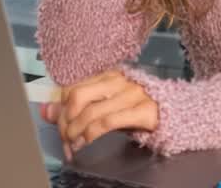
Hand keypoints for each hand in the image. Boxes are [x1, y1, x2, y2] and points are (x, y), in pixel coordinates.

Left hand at [40, 69, 159, 159]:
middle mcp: (118, 80)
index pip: (72, 88)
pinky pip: (108, 122)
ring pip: (91, 112)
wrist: (175, 113)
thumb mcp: (104, 107)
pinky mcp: (143, 111)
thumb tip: (46, 112)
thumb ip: (76, 109)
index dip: (60, 110)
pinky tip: (85, 143)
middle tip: (65, 138)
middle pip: (78, 96)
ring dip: (76, 132)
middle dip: (66, 121)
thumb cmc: (135, 109)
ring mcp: (132, 94)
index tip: (59, 128)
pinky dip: (91, 134)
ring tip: (72, 145)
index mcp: (107, 75)